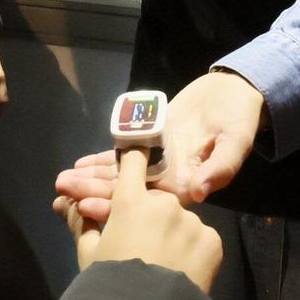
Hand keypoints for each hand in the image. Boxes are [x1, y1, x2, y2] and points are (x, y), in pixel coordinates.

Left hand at [52, 73, 265, 219]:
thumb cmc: (239, 118)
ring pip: (120, 176)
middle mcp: (168, 179)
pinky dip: (101, 161)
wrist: (233, 93)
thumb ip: (220, 167)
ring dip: (91, 179)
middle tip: (61, 194)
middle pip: (126, 192)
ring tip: (61, 183)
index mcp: (187, 184)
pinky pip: (123, 157)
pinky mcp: (151, 145)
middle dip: (93, 192)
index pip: (147, 204)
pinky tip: (78, 165)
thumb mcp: (237, 141)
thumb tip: (198, 192)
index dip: (117, 207)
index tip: (87, 207)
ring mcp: (158, 163)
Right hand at [58, 148, 221, 291]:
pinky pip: (196, 238)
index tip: (130, 166)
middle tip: (133, 239)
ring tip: (157, 261)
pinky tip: (176, 267)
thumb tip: (63, 202)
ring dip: (168, 231)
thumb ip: (80, 221)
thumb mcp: (89, 253)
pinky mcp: (212, 242)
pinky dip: (188, 248)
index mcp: (131, 200)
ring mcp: (193, 222)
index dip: (130, 162)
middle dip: (144, 213)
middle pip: (155, 199)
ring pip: (177, 220)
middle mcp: (165, 203)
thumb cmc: (110, 284)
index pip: (133, 162)